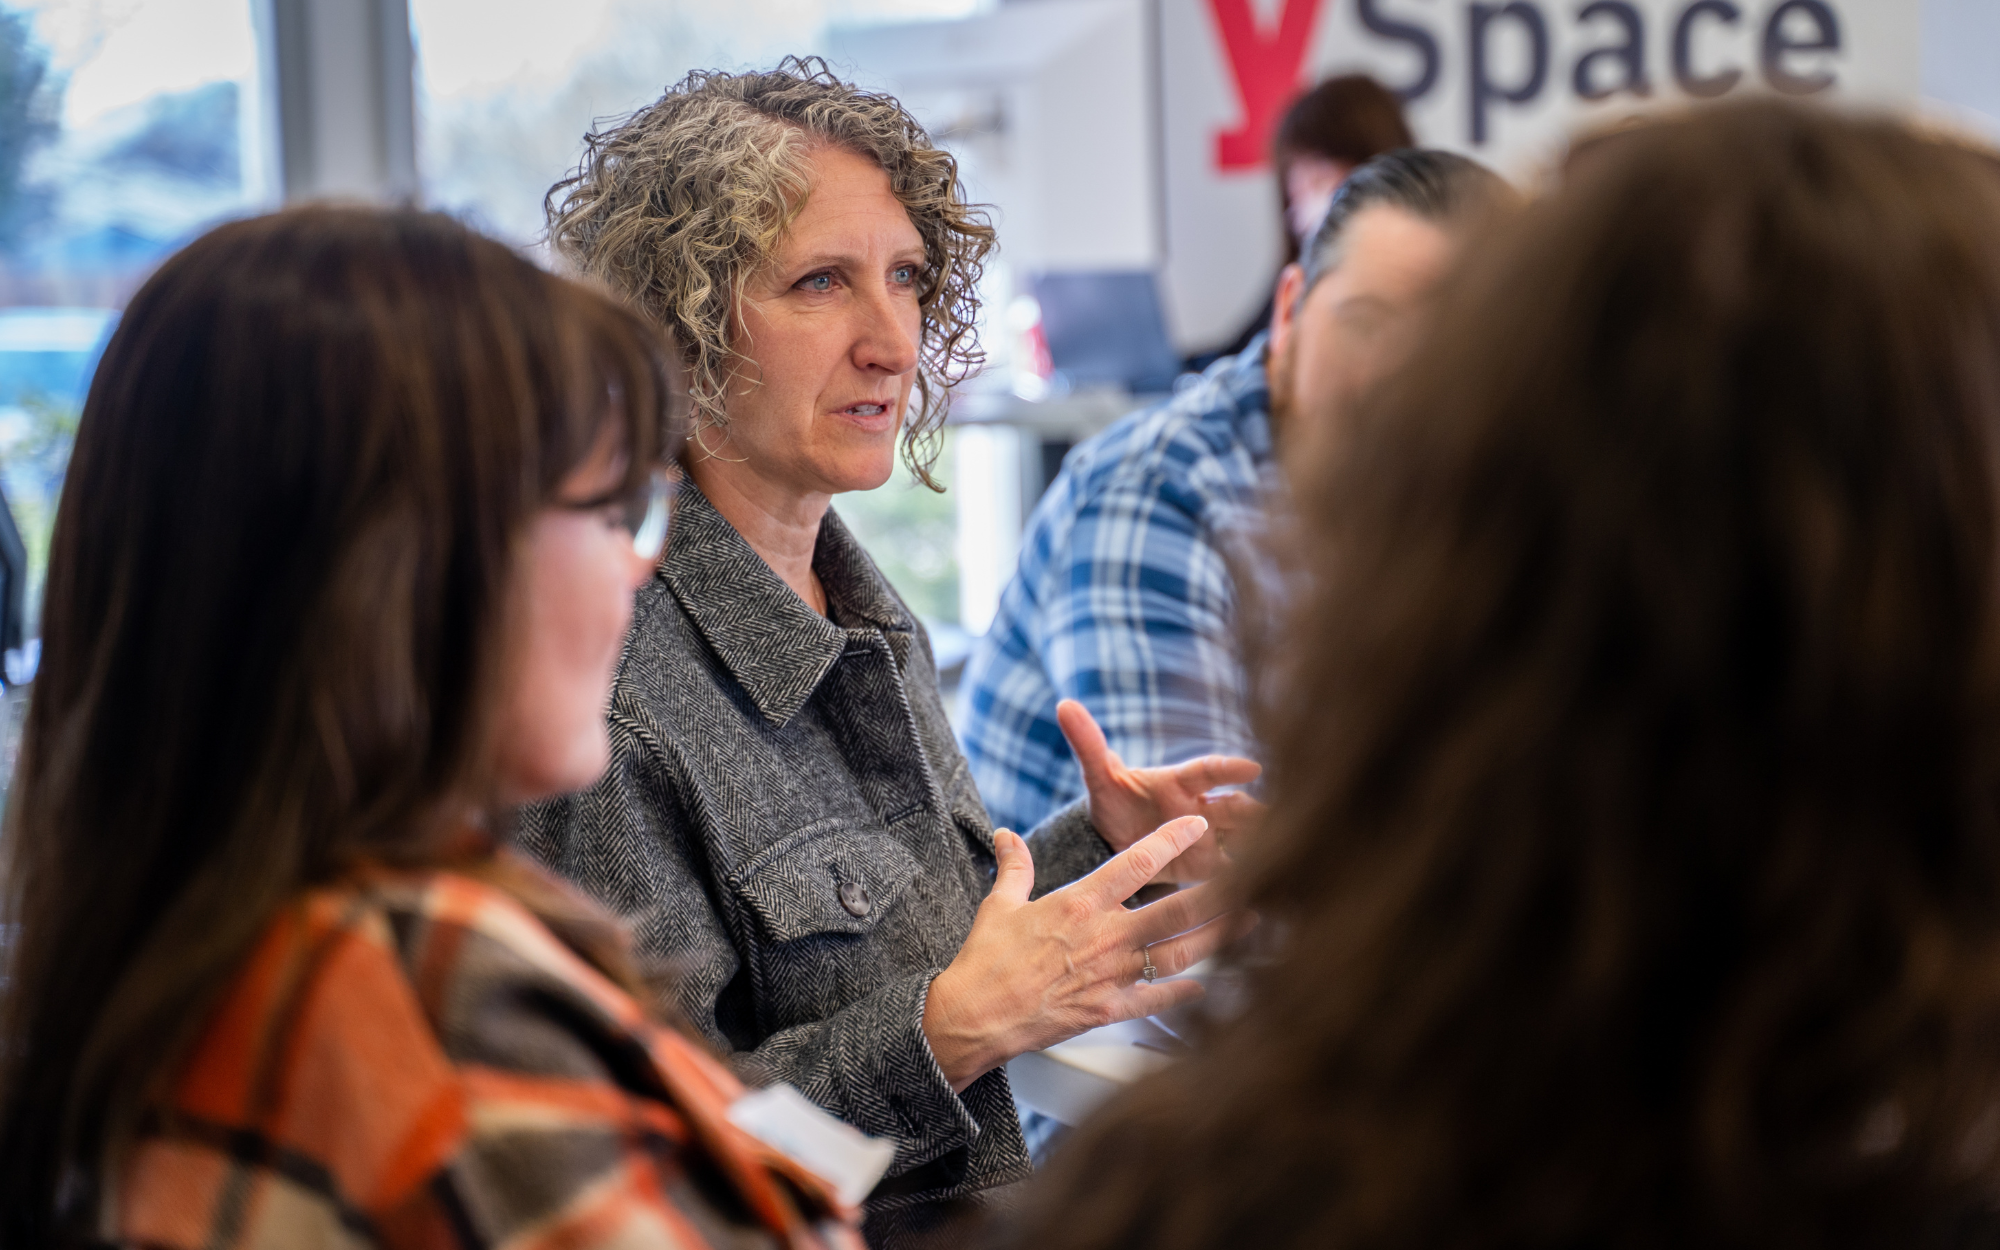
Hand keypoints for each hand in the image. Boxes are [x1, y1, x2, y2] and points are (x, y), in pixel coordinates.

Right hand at [922, 816, 1239, 1090]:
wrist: (976, 1018)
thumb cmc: (986, 961)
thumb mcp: (999, 904)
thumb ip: (1014, 867)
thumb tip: (1007, 836)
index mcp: (1079, 903)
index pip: (1135, 862)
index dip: (1171, 840)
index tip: (1197, 826)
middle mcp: (1104, 937)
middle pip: (1175, 911)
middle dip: (1218, 895)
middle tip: (1252, 879)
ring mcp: (1111, 976)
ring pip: (1178, 954)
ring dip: (1217, 939)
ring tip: (1248, 923)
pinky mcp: (1109, 1010)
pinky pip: (1157, 999)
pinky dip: (1185, 992)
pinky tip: (1205, 986)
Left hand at [1057, 699, 1264, 881]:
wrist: (1116, 841)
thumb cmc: (1113, 801)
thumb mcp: (1100, 778)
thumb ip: (1088, 746)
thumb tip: (1065, 705)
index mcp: (1180, 782)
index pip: (1209, 771)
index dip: (1230, 769)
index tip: (1255, 768)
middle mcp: (1203, 808)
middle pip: (1238, 809)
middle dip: (1260, 814)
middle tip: (1283, 820)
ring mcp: (1211, 839)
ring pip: (1245, 841)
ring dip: (1263, 849)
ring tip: (1287, 863)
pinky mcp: (1210, 869)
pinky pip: (1235, 874)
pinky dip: (1250, 882)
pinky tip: (1272, 895)